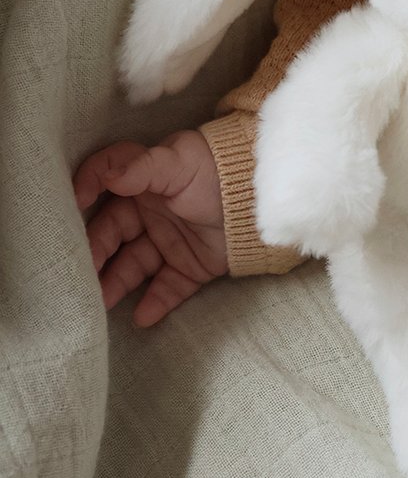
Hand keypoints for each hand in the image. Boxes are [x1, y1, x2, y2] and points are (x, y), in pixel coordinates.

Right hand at [73, 130, 227, 324]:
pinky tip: (142, 317)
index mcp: (144, 184)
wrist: (264, 194)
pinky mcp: (192, 266)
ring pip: (134, 266)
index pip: (106, 189)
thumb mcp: (179, 161)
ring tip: (101, 301)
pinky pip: (168, 288)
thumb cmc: (218, 167)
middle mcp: (151, 214)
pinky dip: (156, 303)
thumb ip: (142, 167)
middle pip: (113, 234)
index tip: (73, 206)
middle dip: (95, 253)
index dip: (88, 193)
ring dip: (116, 283)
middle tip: (79, 272)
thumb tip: (107, 177)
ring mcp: (170, 241)